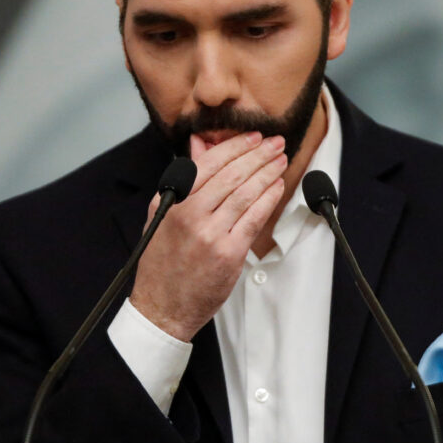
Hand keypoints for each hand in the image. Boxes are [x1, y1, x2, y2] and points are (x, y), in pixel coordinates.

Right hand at [130, 131, 286, 340]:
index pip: (209, 162)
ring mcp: (210, 235)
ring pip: (246, 194)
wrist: (162, 305)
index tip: (254, 137)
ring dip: (268, 173)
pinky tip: (277, 187)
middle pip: (232, 175)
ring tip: (281, 162)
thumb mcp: (162, 213)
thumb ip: (183, 179)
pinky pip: (254, 219)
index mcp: (173, 200)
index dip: (236, 146)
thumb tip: (200, 146)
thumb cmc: (162, 258)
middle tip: (276, 144)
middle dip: (259, 155)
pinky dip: (268, 199)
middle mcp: (190, 214)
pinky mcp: (228, 254)